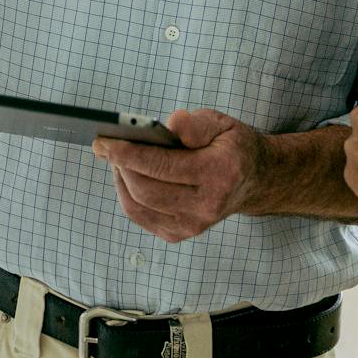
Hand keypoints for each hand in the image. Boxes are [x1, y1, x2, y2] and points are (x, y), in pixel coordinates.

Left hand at [92, 109, 267, 242]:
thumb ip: (196, 124)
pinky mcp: (179, 234)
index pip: (162, 166)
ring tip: (117, 158)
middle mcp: (207, 205)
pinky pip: (140, 216)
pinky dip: (127, 194)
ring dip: (120, 180)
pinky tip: (128, 176)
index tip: (104, 141)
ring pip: (137, 206)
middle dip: (119, 166)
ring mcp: (193, 225)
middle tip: (107, 145)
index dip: (128, 153)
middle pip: (145, 189)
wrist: (254, 181)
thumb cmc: (232, 147)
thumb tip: (170, 125)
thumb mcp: (221, 123)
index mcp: (219, 173)